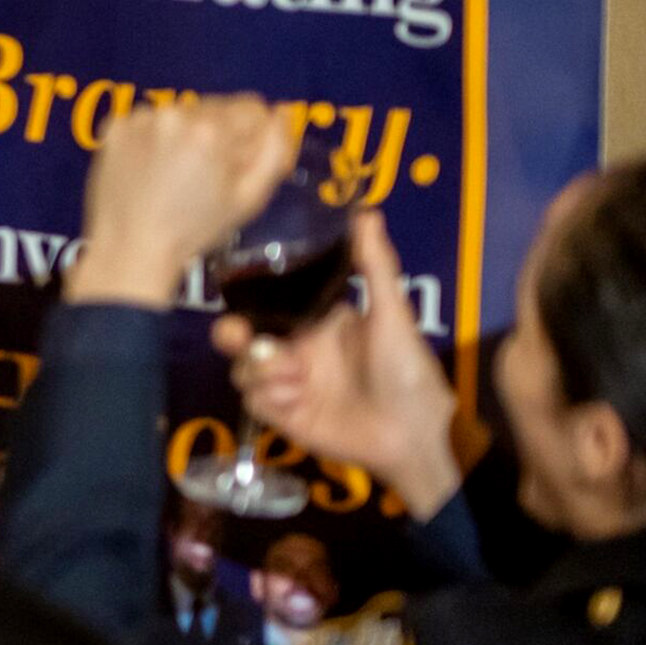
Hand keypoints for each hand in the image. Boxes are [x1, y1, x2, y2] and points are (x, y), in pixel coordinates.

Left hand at [68, 97, 298, 306]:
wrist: (130, 247)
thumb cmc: (194, 229)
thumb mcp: (250, 198)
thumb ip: (275, 149)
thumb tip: (282, 111)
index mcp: (212, 131)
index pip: (252, 108)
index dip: (253, 136)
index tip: (239, 163)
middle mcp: (174, 116)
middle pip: (217, 107)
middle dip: (220, 133)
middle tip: (206, 173)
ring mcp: (140, 119)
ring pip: (184, 112)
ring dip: (187, 133)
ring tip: (177, 173)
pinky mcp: (116, 126)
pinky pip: (150, 121)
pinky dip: (155, 138)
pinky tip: (152, 168)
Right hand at [219, 207, 464, 514]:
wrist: (414, 431)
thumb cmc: (407, 369)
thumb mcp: (391, 314)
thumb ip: (375, 266)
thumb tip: (367, 213)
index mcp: (316, 324)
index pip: (267, 307)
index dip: (246, 304)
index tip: (240, 304)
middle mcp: (297, 352)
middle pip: (242, 339)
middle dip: (231, 335)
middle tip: (238, 339)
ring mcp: (288, 386)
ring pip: (244, 370)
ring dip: (263, 372)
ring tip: (295, 381)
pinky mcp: (284, 417)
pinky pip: (254, 401)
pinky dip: (271, 399)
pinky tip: (299, 402)